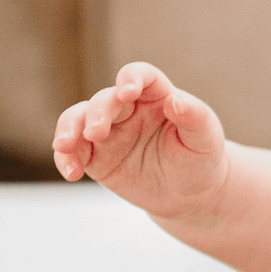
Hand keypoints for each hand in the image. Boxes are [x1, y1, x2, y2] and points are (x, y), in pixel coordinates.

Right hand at [53, 62, 227, 221]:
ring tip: (65, 145)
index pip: (140, 76)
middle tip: (97, 132)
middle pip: (105, 99)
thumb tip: (176, 101)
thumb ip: (194, 117)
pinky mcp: (95, 156)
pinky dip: (65, 158)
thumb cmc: (200, 159)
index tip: (127, 92)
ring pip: (78, 119)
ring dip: (69, 128)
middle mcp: (128, 108)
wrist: (190, 195)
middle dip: (97, 113)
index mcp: (157, 96)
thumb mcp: (205, 139)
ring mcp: (109, 131)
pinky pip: (73, 151)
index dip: (131, 78)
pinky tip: (71, 173)